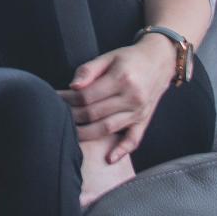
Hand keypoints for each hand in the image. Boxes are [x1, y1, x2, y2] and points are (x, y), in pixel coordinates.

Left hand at [56, 36, 176, 163]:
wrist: (160, 60)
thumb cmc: (129, 58)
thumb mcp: (108, 56)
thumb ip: (88, 70)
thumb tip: (72, 87)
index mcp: (121, 79)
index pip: (87, 96)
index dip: (68, 99)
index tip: (56, 98)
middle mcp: (132, 97)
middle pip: (94, 114)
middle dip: (73, 116)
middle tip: (58, 114)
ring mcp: (139, 111)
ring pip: (108, 128)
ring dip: (86, 133)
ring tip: (70, 132)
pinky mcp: (144, 120)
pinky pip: (134, 140)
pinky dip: (122, 151)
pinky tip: (109, 159)